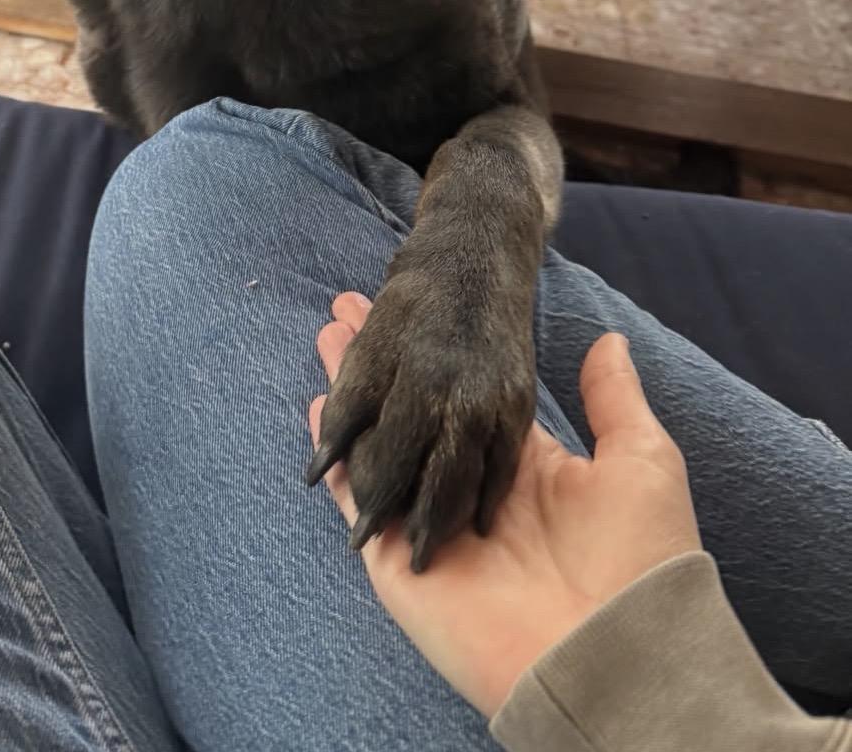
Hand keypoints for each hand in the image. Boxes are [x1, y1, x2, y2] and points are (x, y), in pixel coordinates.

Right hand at [309, 296, 701, 718]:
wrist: (616, 654)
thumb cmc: (639, 558)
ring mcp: (430, 523)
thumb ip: (612, 399)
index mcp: (518, 464)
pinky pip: (360, 501)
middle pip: (409, 410)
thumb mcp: (640, 461)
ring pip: (377, 443)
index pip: (457, 396)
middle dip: (379, 362)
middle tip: (347, 308)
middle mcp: (466, 487)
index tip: (409, 305)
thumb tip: (609, 338)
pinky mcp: (402, 562)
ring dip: (349, 394)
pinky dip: (337, 459)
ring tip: (326, 339)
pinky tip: (320, 413)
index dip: (431, 352)